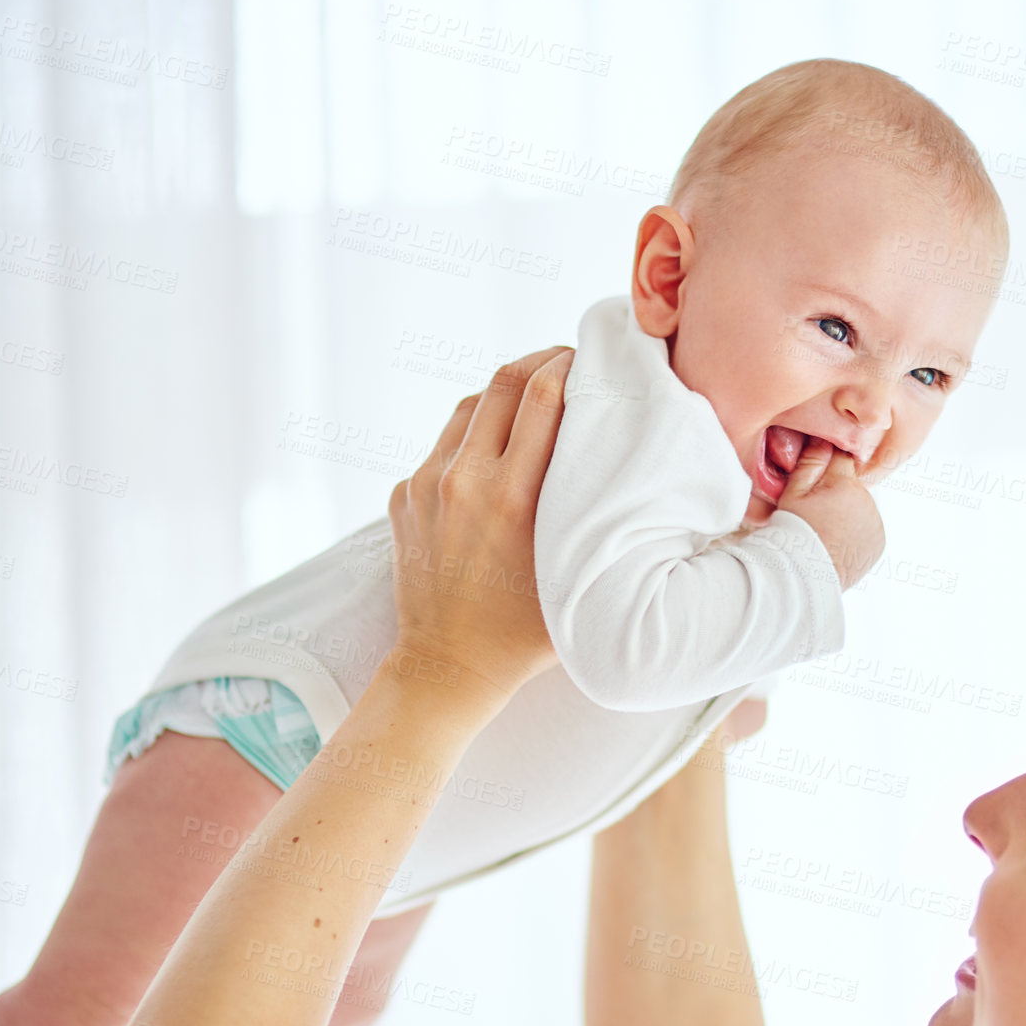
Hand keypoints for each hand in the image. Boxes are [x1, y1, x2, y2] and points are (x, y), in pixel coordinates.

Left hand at [386, 346, 573, 699]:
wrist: (448, 667)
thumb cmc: (528, 631)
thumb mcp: (576, 567)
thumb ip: (592, 509)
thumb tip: (621, 453)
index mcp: (512, 496)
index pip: (543, 395)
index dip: (570, 363)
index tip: (592, 358)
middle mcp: (464, 480)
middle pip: (503, 381)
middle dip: (540, 360)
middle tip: (569, 359)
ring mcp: (426, 484)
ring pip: (471, 406)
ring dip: (507, 391)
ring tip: (536, 395)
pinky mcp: (404, 495)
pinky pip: (446, 444)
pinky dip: (478, 434)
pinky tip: (500, 449)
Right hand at [775, 438, 883, 589]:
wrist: (802, 577)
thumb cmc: (791, 534)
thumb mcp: (792, 494)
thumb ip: (810, 464)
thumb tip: (823, 440)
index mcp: (845, 484)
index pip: (841, 458)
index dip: (825, 467)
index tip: (814, 481)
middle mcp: (867, 502)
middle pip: (851, 485)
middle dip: (836, 492)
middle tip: (813, 512)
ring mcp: (875, 524)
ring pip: (860, 507)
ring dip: (847, 512)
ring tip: (823, 530)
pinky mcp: (878, 543)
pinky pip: (867, 528)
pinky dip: (856, 532)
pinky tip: (836, 541)